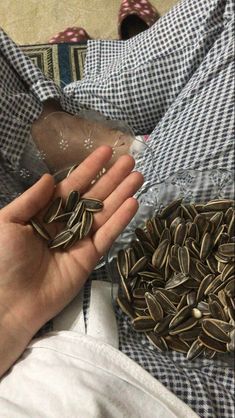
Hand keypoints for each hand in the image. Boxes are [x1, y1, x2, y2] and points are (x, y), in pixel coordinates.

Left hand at [0, 146, 142, 375]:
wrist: (10, 301)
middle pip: (93, 196)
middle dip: (111, 177)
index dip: (89, 168)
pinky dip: (120, 220)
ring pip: (105, 213)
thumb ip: (32, 199)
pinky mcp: (90, 258)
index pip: (72, 185)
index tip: (106, 151)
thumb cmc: (3, 259)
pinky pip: (107, 236)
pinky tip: (133, 203)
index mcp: (46, 212)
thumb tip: (51, 177)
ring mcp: (79, 240)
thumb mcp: (8, 221)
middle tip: (130, 160)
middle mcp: (65, 223)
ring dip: (122, 194)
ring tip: (138, 176)